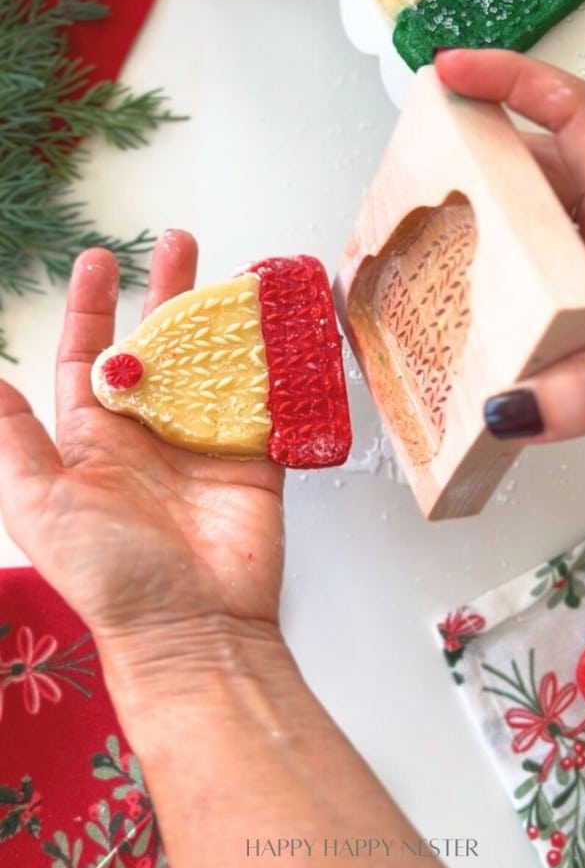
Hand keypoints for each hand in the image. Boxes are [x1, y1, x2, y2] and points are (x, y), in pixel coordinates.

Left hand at [0, 230, 284, 672]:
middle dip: (164, 292)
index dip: (91, 305)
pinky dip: (270, 364)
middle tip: (179, 243)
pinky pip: (262, 400)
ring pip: (212, 363)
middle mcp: (149, 431)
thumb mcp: (39, 499)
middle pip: (157, 344)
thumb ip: (13, 437)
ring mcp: (203, 441)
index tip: (99, 259)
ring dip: (219, 318)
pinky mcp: (253, 457)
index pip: (90, 354)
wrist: (191, 625)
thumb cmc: (107, 568)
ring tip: (232, 276)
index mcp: (95, 437)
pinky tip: (275, 327)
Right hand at [435, 49, 584, 441]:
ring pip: (533, 210)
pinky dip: (499, 268)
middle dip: (473, 157)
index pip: (573, 113)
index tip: (450, 70)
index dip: (510, 78)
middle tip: (412, 174)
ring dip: (482, 217)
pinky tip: (469, 303)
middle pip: (537, 160)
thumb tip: (507, 406)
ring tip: (423, 238)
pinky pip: (538, 259)